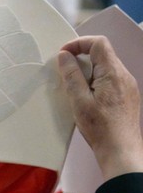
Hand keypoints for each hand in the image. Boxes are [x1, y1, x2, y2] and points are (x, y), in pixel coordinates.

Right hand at [58, 36, 142, 179]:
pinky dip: (97, 80)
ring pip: (107, 67)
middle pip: (103, 54)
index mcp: (112, 73)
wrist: (121, 149)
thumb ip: (72, 75)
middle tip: (66, 72)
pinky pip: (111, 78)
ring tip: (76, 88)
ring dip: (89, 70)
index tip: (64, 54)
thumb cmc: (100, 128)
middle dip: (82, 57)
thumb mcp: (79, 100)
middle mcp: (124, 75)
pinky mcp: (128, 95)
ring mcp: (128, 85)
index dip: (79, 43)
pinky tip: (88, 97)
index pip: (99, 43)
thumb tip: (65, 56)